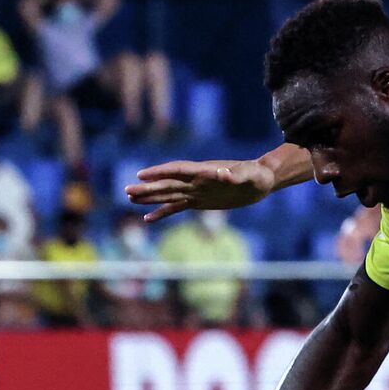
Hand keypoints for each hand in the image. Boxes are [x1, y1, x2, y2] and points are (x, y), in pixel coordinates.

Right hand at [125, 156, 280, 222]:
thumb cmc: (257, 174)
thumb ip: (236, 175)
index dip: (160, 172)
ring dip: (150, 197)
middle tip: (127, 191)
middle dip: (148, 187)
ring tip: (130, 198)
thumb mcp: (249, 175)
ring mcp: (196, 191)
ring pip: (168, 194)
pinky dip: (163, 212)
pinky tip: (148, 218)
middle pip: (167, 183)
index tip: (141, 175)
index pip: (177, 170)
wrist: (261, 181)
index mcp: (204, 171)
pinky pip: (177, 207)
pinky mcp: (200, 202)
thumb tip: (223, 173)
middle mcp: (196, 180)